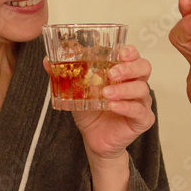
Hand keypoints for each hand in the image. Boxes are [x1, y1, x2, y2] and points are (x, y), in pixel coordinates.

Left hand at [43, 46, 154, 169]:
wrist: (93, 138)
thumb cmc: (90, 112)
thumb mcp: (76, 91)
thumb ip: (66, 75)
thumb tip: (47, 60)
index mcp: (124, 73)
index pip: (134, 56)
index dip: (130, 52)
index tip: (120, 52)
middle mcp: (135, 84)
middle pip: (144, 68)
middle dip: (129, 68)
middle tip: (112, 73)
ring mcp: (141, 102)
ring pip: (142, 89)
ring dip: (124, 89)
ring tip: (106, 93)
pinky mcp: (142, 120)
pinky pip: (140, 111)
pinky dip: (126, 107)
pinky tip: (113, 106)